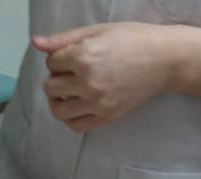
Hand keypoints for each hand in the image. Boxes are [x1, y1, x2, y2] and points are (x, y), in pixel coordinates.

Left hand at [32, 23, 200, 132]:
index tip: (75, 54)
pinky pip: (75, 125)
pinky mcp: (106, 117)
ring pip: (58, 109)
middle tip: (73, 71)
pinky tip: (77, 105)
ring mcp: (96, 103)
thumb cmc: (133, 39)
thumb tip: (35, 43)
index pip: (52, 62)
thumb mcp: (97, 31)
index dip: (60, 57)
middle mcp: (87, 83)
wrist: (165, 60)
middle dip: (57, 77)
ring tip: (70, 90)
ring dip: (58, 99)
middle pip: (50, 86)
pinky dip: (70, 117)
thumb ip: (64, 39)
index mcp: (83, 57)